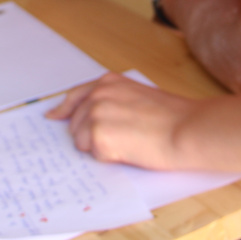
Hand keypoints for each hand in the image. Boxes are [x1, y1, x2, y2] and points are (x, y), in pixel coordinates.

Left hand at [47, 72, 202, 169]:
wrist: (187, 129)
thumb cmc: (173, 116)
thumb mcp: (138, 95)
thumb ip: (114, 100)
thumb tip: (95, 118)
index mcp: (108, 82)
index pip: (75, 96)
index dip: (64, 109)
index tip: (53, 116)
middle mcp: (98, 94)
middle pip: (76, 124)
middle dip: (91, 136)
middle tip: (122, 138)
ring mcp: (96, 114)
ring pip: (82, 142)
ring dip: (101, 147)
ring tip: (130, 141)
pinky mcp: (99, 136)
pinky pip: (95, 155)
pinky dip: (110, 157)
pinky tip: (130, 149)